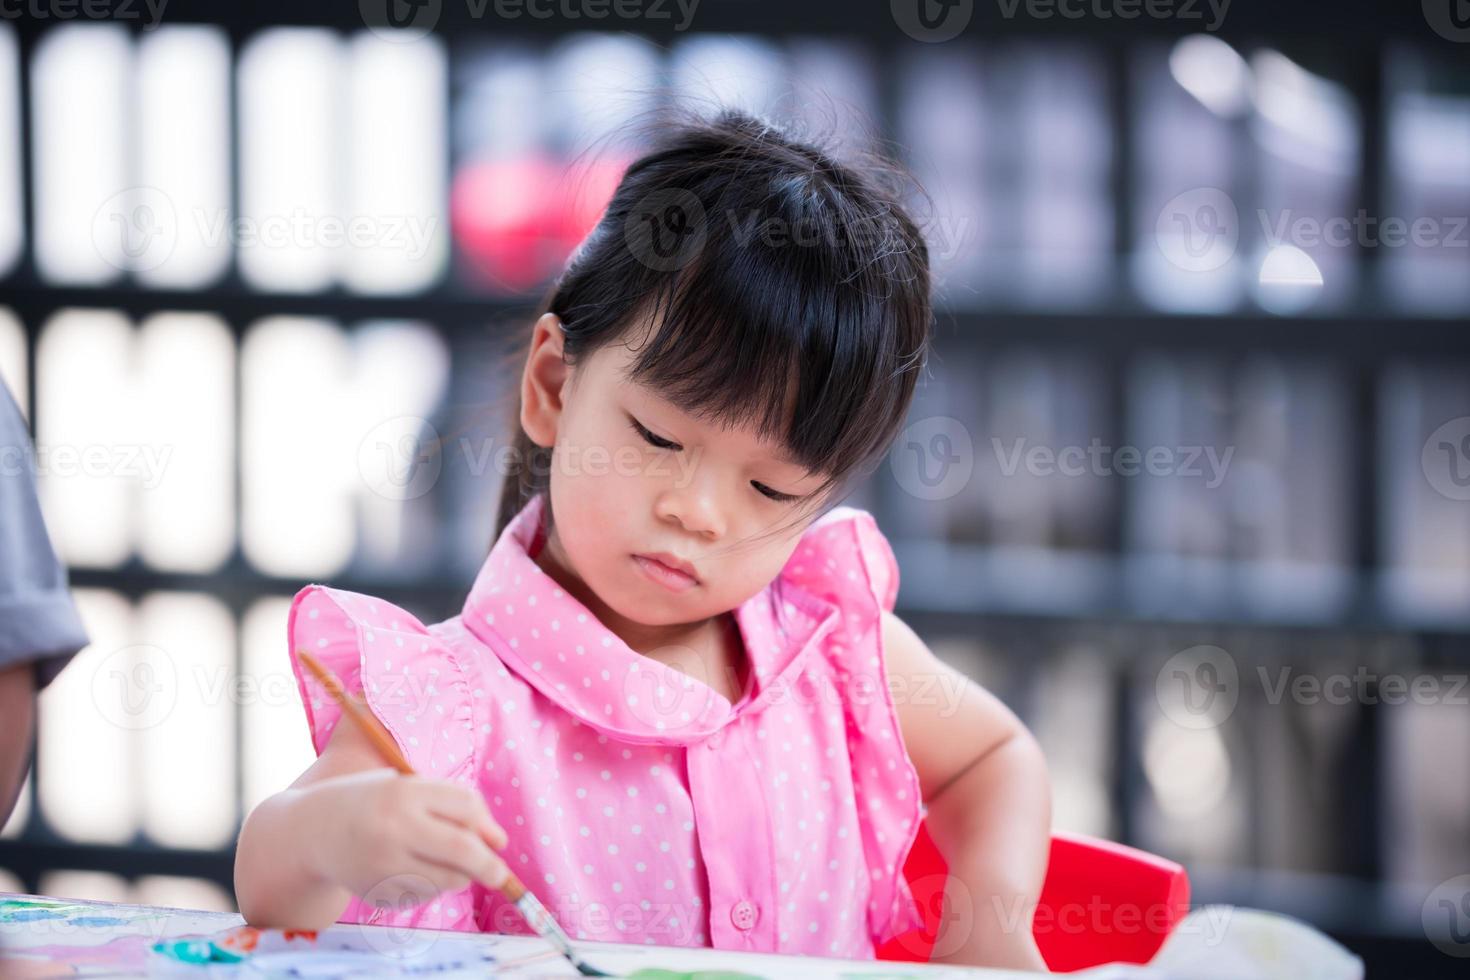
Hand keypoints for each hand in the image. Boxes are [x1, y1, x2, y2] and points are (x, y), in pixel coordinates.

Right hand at [299, 768, 510, 905]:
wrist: (312, 832)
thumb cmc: (374, 803)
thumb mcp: (406, 787)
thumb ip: (452, 805)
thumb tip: (498, 843)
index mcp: (403, 792)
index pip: (466, 806)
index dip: (488, 825)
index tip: (499, 841)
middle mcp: (393, 827)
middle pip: (462, 849)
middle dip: (490, 865)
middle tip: (500, 874)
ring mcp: (383, 864)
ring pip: (447, 879)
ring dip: (459, 876)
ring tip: (438, 862)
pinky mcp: (377, 892)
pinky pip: (424, 895)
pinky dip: (430, 887)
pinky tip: (406, 870)